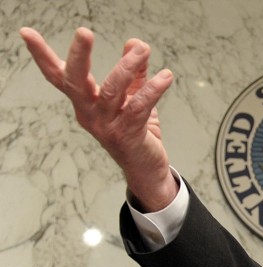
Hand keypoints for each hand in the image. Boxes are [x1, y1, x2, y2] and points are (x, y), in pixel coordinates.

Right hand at [19, 27, 178, 211]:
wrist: (146, 168)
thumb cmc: (136, 131)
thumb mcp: (132, 97)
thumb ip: (134, 72)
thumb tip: (136, 43)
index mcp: (85, 102)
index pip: (59, 76)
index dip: (42, 55)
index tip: (27, 33)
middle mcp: (90, 114)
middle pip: (76, 83)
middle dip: (78, 56)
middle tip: (84, 32)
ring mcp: (106, 126)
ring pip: (111, 92)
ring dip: (126, 67)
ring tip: (142, 49)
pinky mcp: (127, 135)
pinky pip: (139, 108)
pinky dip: (152, 90)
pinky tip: (165, 77)